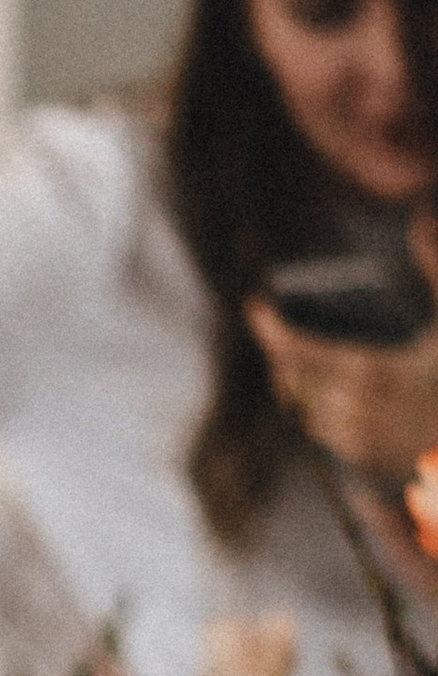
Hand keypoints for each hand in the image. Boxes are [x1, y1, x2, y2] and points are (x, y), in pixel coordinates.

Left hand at [245, 210, 437, 482]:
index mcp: (368, 369)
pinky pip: (321, 430)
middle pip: (290, 378)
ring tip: (305, 363)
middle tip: (281, 332)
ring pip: (302, 405)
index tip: (256, 307)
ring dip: (301, 384)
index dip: (270, 327)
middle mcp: (351, 406)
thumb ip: (435, 266)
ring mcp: (353, 436)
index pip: (296, 348)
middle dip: (283, 355)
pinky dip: (321, 409)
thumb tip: (421, 218)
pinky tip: (335, 394)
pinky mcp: (360, 457)